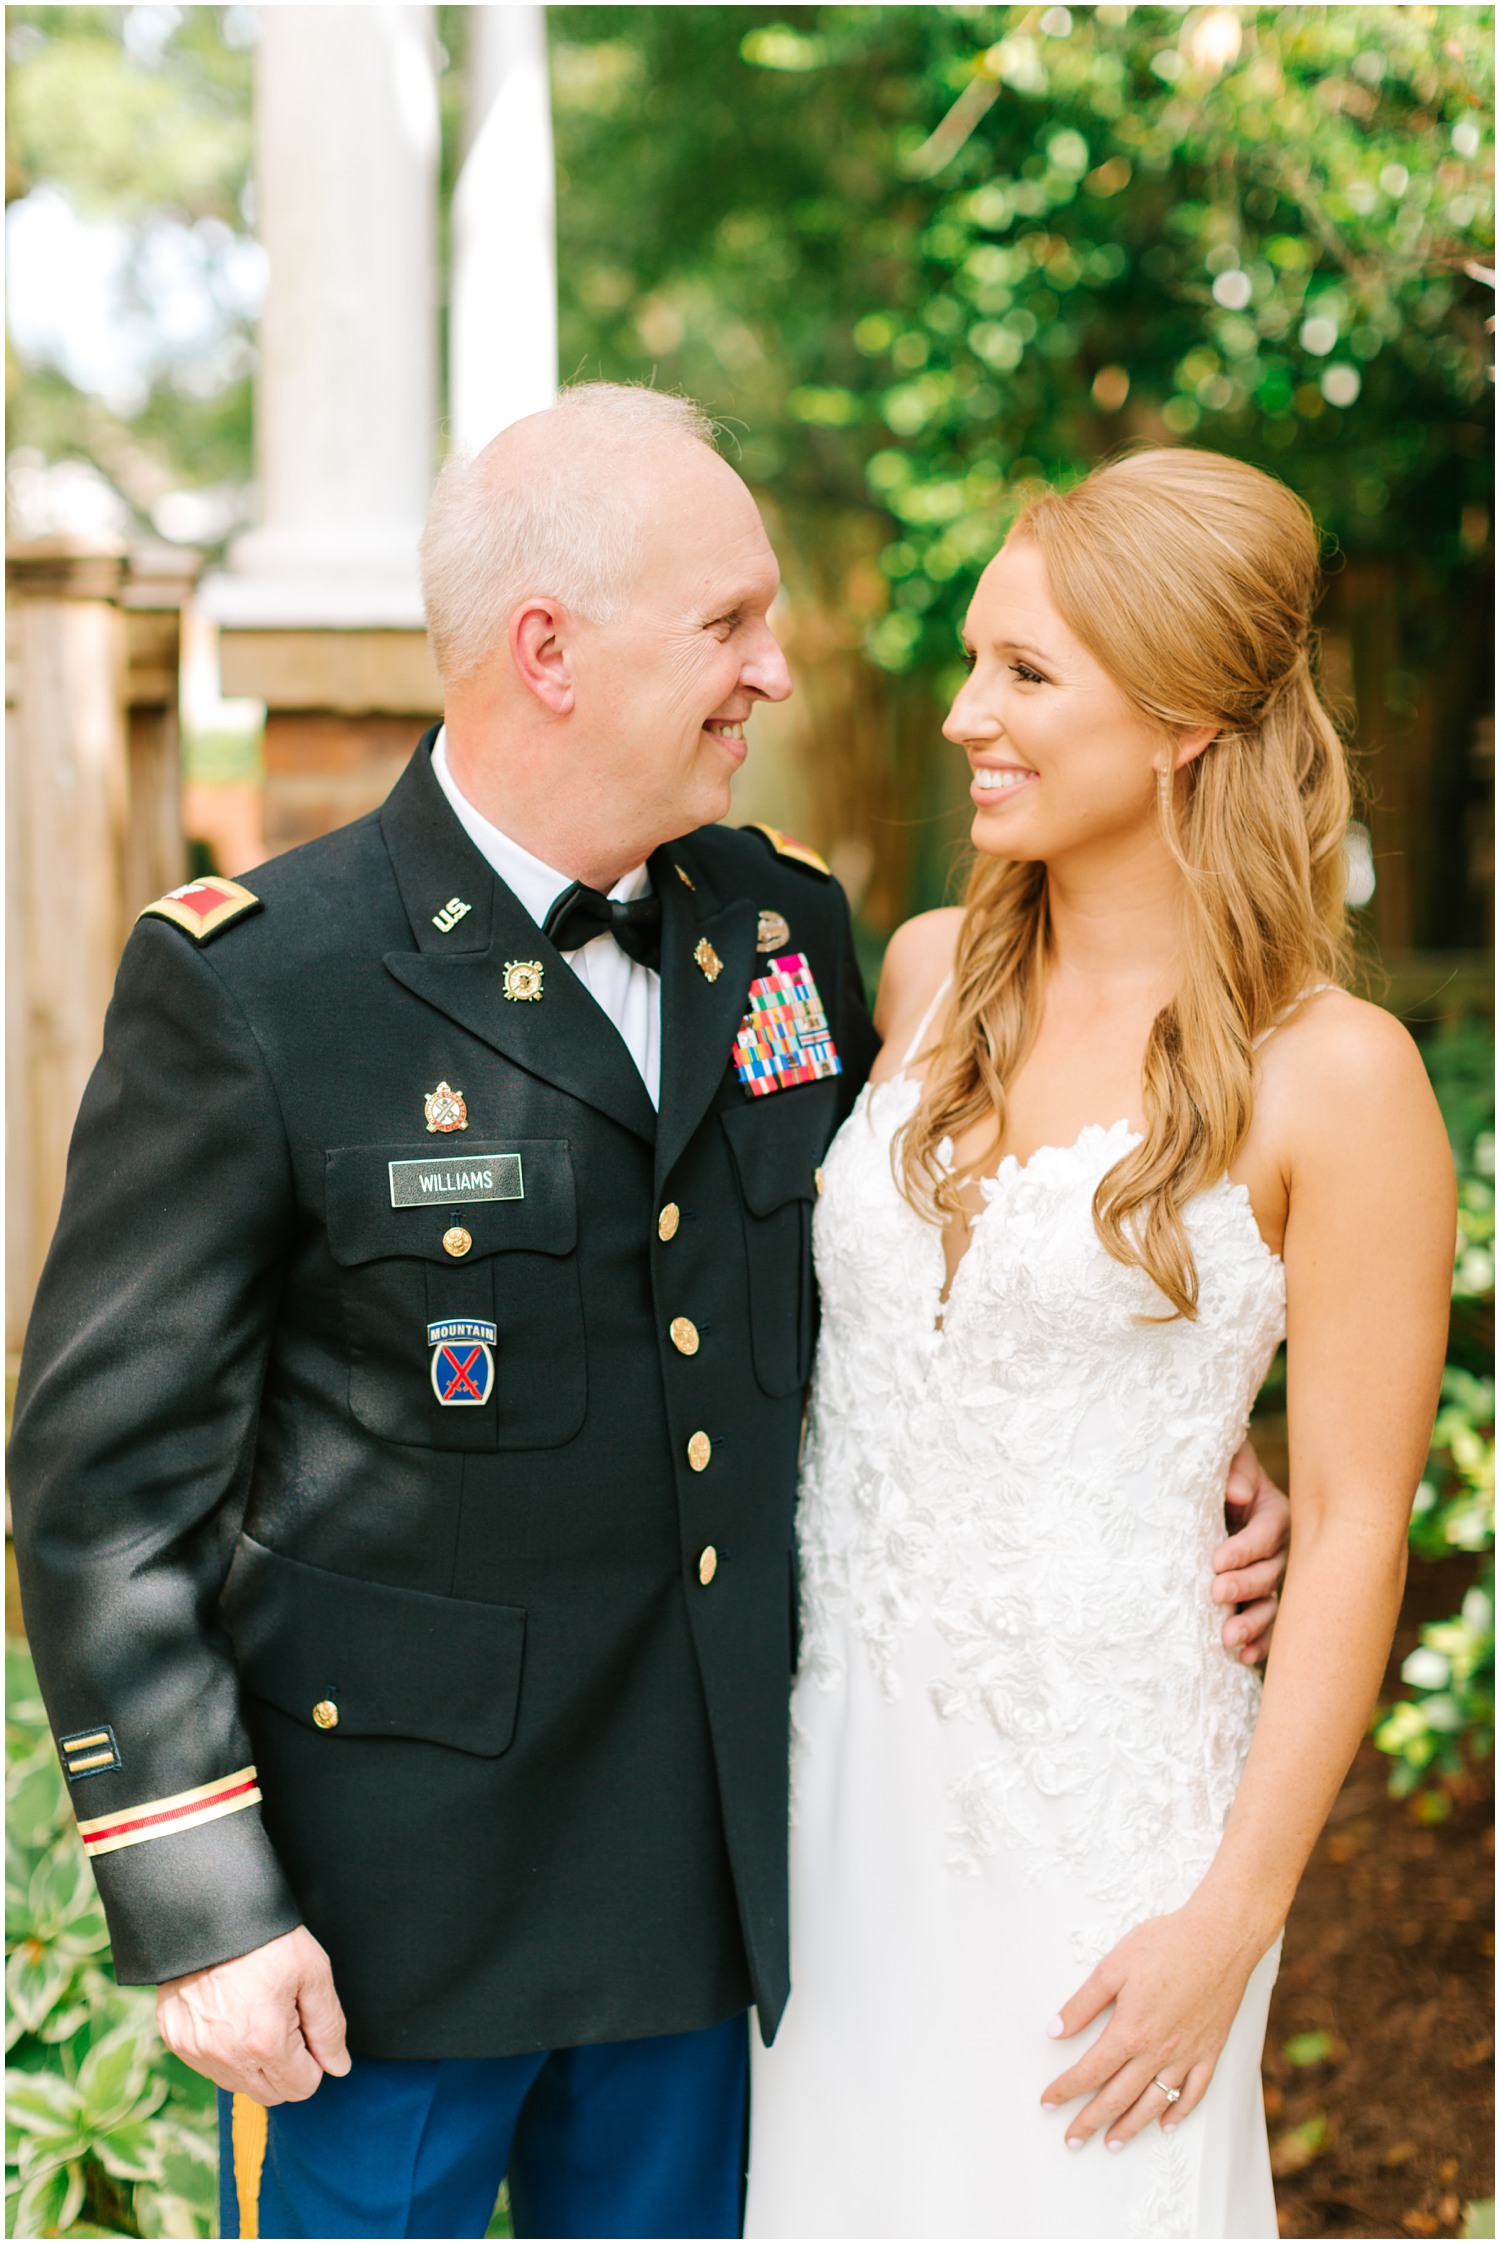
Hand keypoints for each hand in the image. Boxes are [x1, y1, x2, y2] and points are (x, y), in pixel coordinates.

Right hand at [156, 1926, 350, 2104]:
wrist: (209, 1909)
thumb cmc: (266, 1938)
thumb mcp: (313, 1973)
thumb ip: (329, 2026)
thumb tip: (338, 2066)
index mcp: (266, 2042)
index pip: (302, 2087)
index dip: (313, 2059)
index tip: (306, 2027)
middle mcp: (227, 2056)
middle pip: (271, 2094)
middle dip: (287, 2066)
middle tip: (285, 2019)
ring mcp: (197, 2051)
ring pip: (239, 2084)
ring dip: (254, 2063)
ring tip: (256, 2012)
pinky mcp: (176, 2040)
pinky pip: (209, 2065)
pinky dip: (225, 2050)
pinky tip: (231, 2013)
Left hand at [1040, 1903, 1262, 2149]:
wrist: (1220, 1939)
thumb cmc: (1165, 1945)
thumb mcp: (1113, 1967)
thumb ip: (1083, 2004)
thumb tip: (1054, 2030)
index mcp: (1130, 2032)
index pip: (1090, 2072)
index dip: (1066, 2089)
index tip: (1048, 2102)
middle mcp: (1157, 2053)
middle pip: (1118, 2098)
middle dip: (1091, 2121)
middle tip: (1072, 2139)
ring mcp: (1186, 2056)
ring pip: (1153, 2104)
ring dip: (1130, 2127)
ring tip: (1111, 2142)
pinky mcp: (1210, 2052)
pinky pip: (1193, 2094)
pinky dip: (1178, 2113)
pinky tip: (1165, 2124)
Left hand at [1211, 1439, 1288, 1665]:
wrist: (1225, 1491)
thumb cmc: (1226, 1474)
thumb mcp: (1230, 1460)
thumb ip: (1236, 1470)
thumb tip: (1237, 1494)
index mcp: (1277, 1513)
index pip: (1264, 1533)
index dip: (1243, 1548)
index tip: (1216, 1560)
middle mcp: (1282, 1549)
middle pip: (1270, 1572)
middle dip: (1244, 1586)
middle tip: (1216, 1593)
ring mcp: (1276, 1577)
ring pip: (1273, 1605)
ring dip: (1254, 1624)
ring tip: (1229, 1639)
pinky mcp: (1264, 1599)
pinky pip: (1271, 1626)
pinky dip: (1261, 1643)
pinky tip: (1245, 1657)